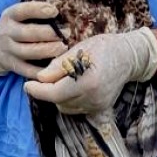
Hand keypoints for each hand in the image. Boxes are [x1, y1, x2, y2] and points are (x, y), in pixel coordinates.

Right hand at [0, 2, 67, 78]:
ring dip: (49, 50)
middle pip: (28, 33)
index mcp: (9, 16)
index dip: (38, 10)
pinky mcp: (13, 66)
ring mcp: (8, 51)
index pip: (22, 11)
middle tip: (66, 33)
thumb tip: (59, 12)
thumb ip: (34, 13)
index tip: (55, 11)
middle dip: (49, 33)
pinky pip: (29, 70)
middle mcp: (6, 33)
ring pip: (30, 52)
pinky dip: (43, 69)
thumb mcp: (18, 16)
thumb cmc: (16, 26)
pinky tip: (56, 65)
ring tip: (63, 47)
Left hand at [23, 28, 156, 114]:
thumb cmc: (104, 48)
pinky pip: (76, 108)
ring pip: (65, 107)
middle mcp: (93, 98)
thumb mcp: (79, 49)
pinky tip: (72, 85)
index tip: (27, 84)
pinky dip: (69, 100)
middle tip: (45, 77)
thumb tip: (40, 78)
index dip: (37, 90)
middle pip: (58, 101)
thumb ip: (59, 65)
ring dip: (58, 96)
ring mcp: (98, 105)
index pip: (54, 93)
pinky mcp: (100, 109)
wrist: (129, 57)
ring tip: (61, 79)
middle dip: (47, 91)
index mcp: (88, 81)